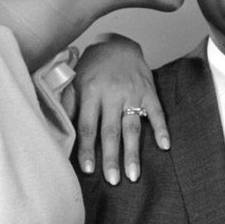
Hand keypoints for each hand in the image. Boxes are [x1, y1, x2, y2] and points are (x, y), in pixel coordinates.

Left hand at [67, 34, 168, 184]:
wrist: (117, 43)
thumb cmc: (92, 66)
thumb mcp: (75, 80)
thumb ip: (68, 104)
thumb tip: (59, 131)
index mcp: (91, 91)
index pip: (87, 126)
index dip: (87, 149)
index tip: (88, 170)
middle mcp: (112, 93)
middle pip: (110, 131)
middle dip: (111, 157)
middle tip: (113, 180)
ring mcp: (133, 92)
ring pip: (132, 127)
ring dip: (133, 152)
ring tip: (133, 175)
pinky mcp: (149, 90)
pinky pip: (156, 112)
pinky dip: (161, 129)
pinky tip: (165, 146)